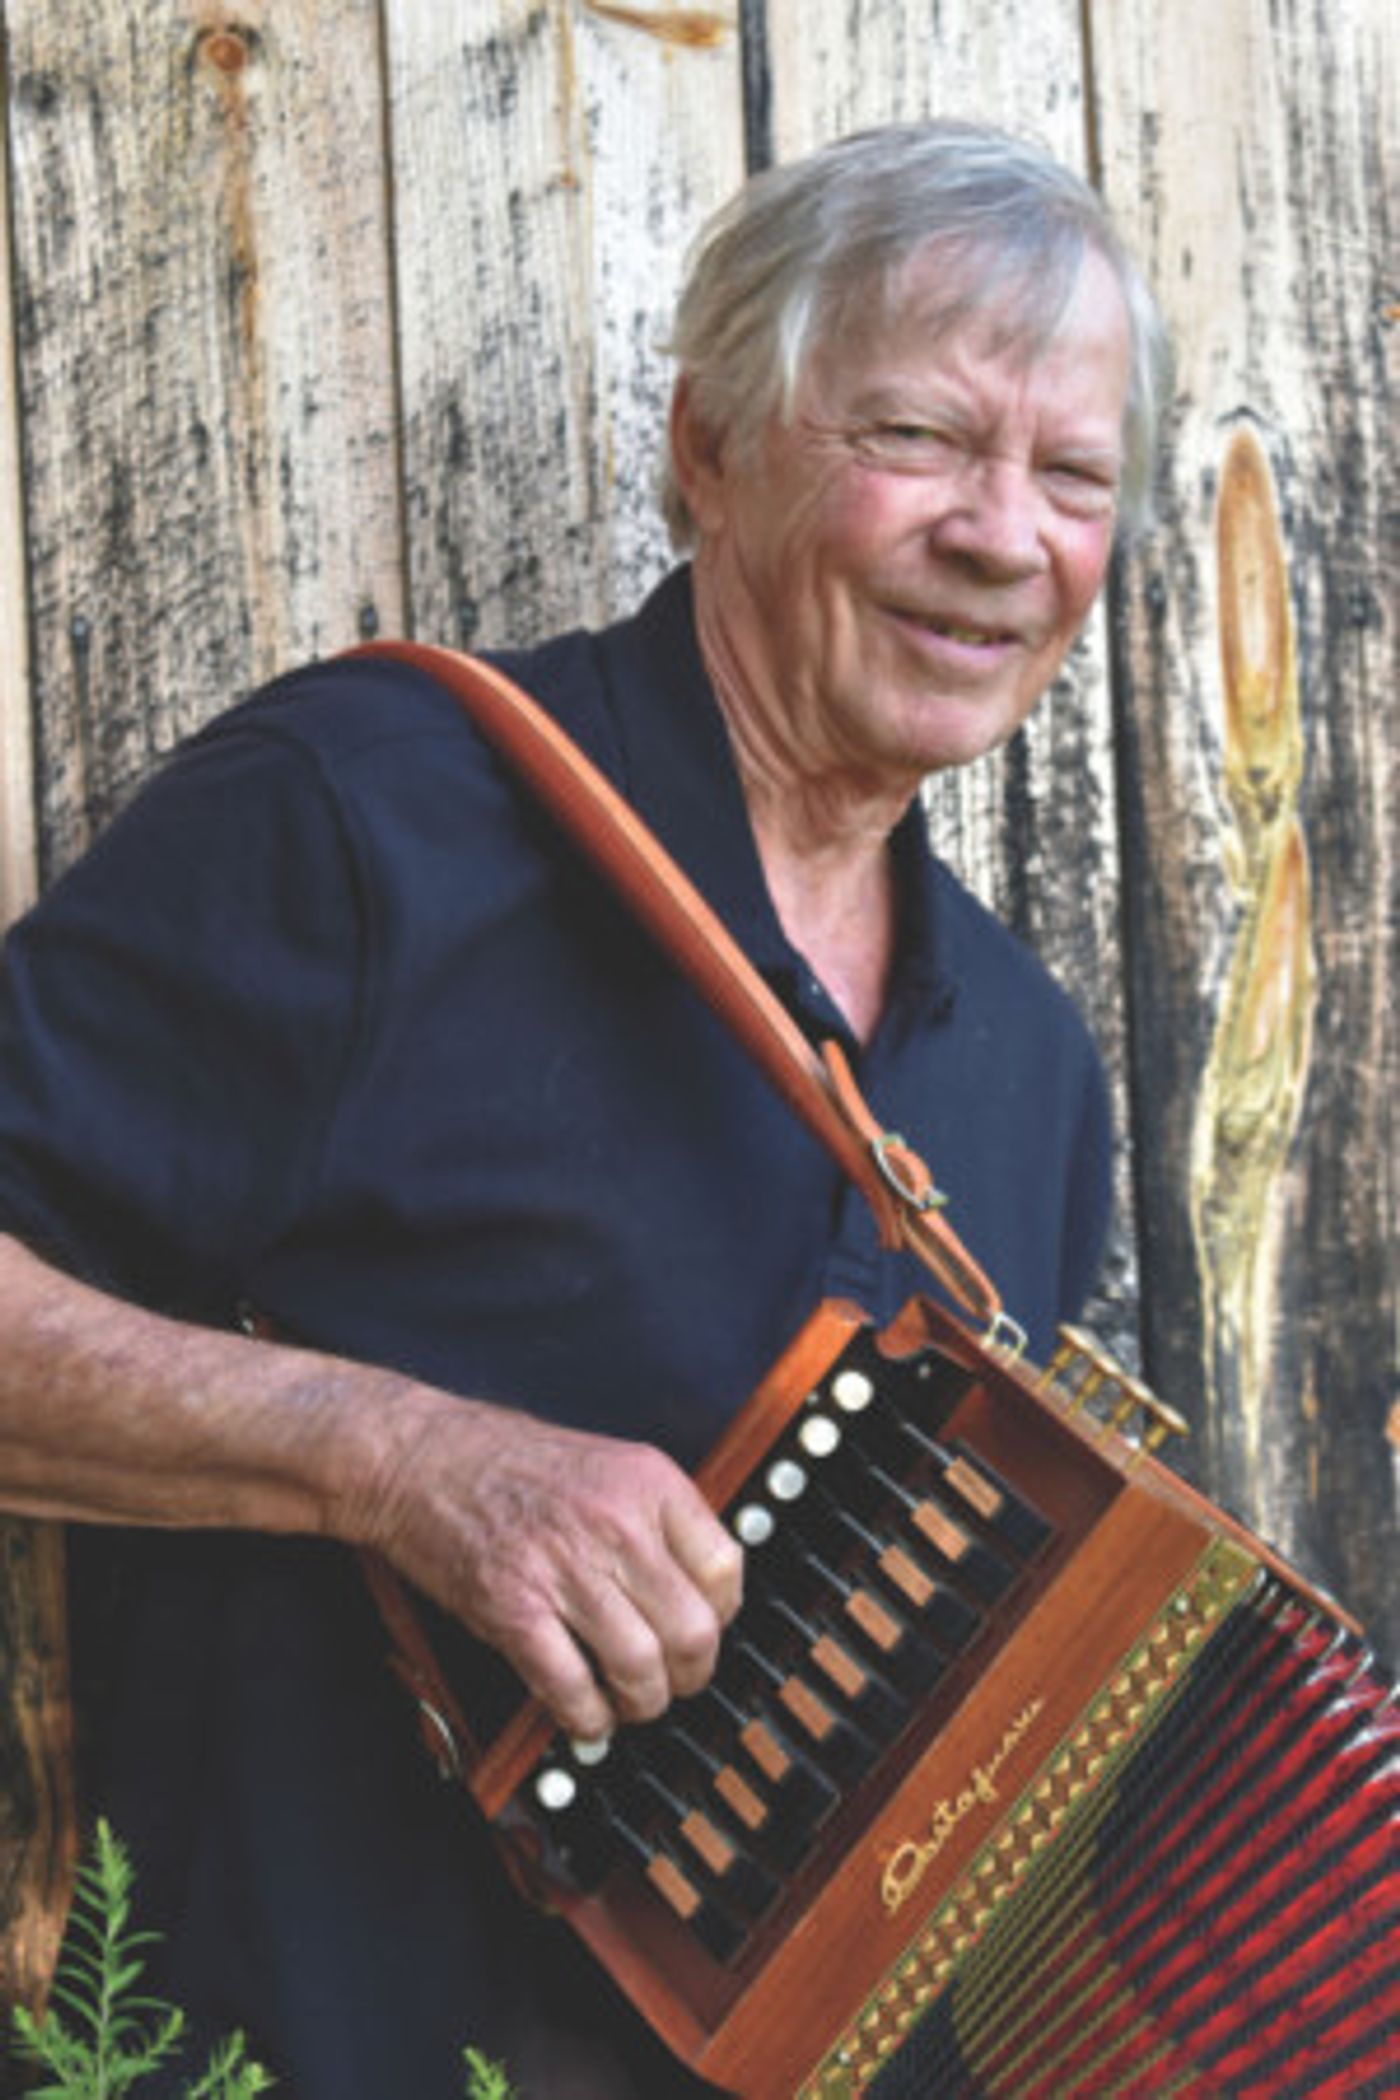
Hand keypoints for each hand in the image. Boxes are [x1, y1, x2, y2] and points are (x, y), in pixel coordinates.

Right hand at [350, 1389, 744, 1738]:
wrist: (419, 1458)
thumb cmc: (506, 1461)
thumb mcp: (606, 1463)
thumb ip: (655, 1517)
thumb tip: (699, 1585)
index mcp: (647, 1481)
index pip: (725, 1570)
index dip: (722, 1615)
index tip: (707, 1628)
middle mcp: (615, 1523)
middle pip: (693, 1630)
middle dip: (690, 1674)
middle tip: (674, 1681)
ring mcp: (563, 1569)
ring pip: (640, 1668)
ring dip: (641, 1703)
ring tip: (629, 1701)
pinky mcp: (513, 1610)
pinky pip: (572, 1689)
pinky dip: (586, 1718)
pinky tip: (585, 1714)